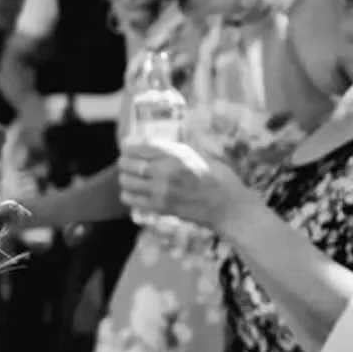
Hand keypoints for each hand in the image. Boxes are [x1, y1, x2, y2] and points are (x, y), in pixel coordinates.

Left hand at [118, 140, 248, 231]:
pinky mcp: (160, 208)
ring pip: (126, 182)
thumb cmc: (220, 178)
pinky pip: (132, 200)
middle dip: (124, 161)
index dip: (129, 145)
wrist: (228, 207)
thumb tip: (156, 143)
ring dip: (124, 178)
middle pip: (129, 163)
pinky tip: (132, 192)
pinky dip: (128, 194)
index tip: (125, 145)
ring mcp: (161, 192)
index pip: (142, 146)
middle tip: (125, 161)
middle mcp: (165, 172)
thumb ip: (178, 149)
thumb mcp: (202, 154)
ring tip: (128, 177)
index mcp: (177, 155)